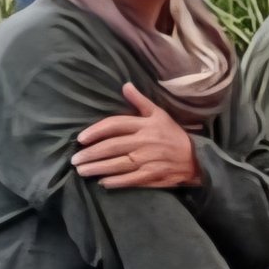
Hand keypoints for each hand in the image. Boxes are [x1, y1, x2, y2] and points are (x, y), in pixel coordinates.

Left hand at [72, 83, 200, 188]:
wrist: (195, 157)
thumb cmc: (172, 134)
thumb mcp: (159, 114)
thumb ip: (140, 101)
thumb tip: (125, 85)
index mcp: (146, 124)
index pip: (115, 125)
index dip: (95, 131)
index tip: (80, 139)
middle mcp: (145, 141)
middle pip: (112, 146)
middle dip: (90, 153)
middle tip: (74, 160)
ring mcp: (148, 159)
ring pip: (117, 164)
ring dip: (97, 168)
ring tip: (81, 171)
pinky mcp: (152, 175)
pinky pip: (129, 179)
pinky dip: (114, 182)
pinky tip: (102, 182)